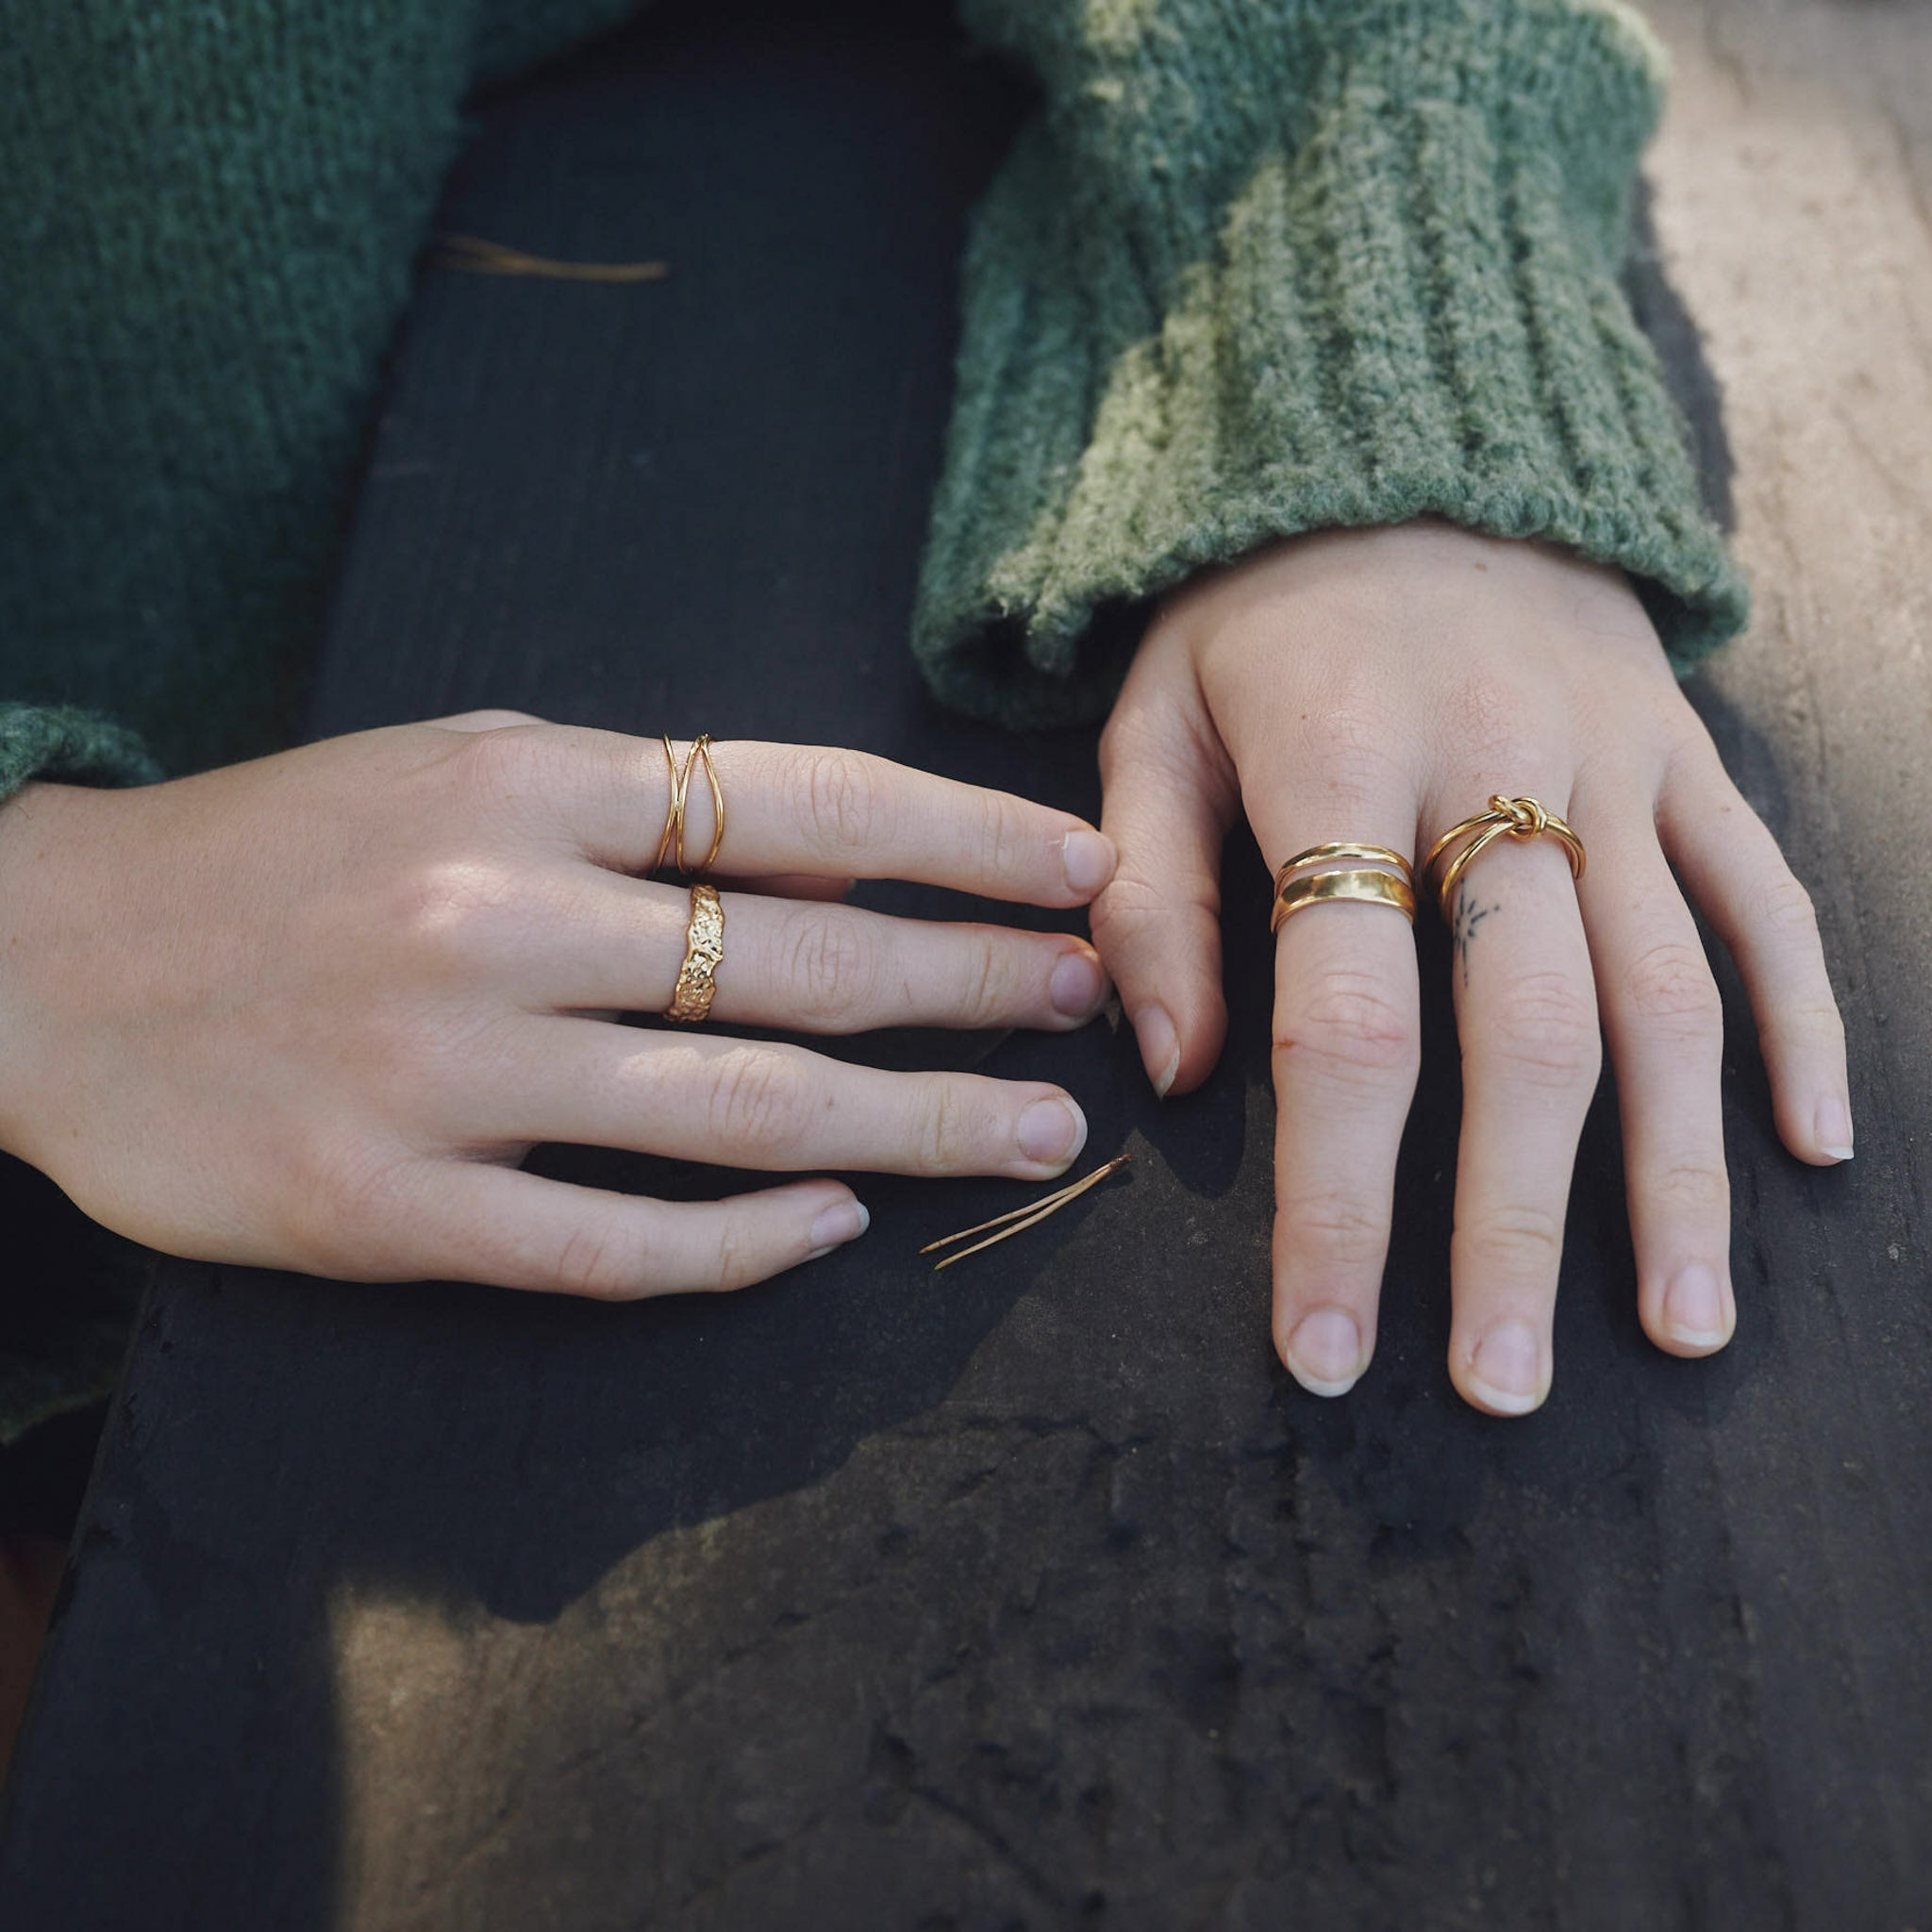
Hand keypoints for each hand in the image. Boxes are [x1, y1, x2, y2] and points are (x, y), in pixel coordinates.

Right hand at [0, 715, 1114, 1295]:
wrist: (48, 961)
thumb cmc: (284, 853)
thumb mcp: (463, 772)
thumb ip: (647, 814)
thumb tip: (848, 868)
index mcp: (523, 782)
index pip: (804, 800)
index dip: (966, 834)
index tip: (1080, 866)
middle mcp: (498, 916)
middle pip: (805, 960)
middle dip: (974, 983)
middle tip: (1090, 1004)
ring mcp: (446, 1074)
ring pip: (740, 1109)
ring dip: (913, 1121)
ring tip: (1033, 1126)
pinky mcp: (393, 1210)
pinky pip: (611, 1242)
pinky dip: (741, 1242)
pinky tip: (833, 1224)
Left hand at [1093, 521, 1848, 1414]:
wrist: (1400, 428)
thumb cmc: (1250, 603)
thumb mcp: (1151, 718)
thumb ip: (1154, 893)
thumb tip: (1172, 1074)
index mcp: (1340, 764)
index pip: (1344, 1026)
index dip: (1338, 1204)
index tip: (1327, 1351)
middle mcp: (1499, 771)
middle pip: (1530, 1036)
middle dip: (1518, 1230)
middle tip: (1505, 1392)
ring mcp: (1616, 763)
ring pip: (1672, 992)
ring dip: (1680, 1173)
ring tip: (1686, 1328)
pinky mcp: (1686, 752)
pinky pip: (1764, 896)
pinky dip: (1800, 1021)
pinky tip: (1812, 1148)